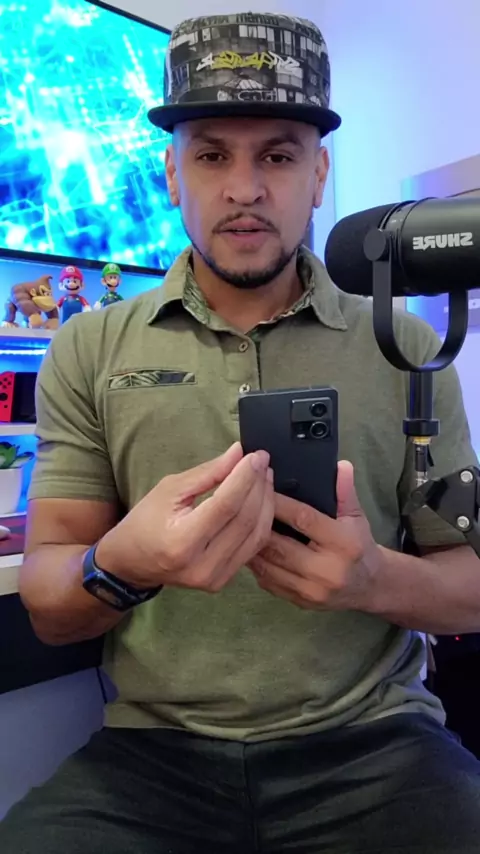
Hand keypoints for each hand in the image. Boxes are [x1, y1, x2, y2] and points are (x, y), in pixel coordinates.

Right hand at [95, 443, 273, 592]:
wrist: (131, 562)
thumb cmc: (145, 521)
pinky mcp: (223, 580)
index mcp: (181, 541)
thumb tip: (239, 453)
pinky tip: (261, 500)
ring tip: (263, 476)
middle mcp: (201, 565)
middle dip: (258, 486)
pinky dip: (261, 521)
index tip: (256, 455)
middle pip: (245, 519)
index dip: (245, 477)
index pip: (225, 505)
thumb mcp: (169, 489)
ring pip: (256, 534)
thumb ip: (208, 473)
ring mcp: (214, 578)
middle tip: (262, 461)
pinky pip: (253, 548)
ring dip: (265, 502)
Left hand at [248, 461, 381, 611]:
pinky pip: (268, 582)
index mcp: (345, 544)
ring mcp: (312, 591)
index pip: (304, 519)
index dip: (278, 502)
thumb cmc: (359, 545)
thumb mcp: (356, 516)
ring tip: (237, 527)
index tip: (260, 485)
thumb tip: (340, 465)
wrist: (369, 586)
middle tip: (239, 505)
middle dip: (257, 524)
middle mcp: (328, 571)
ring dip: (250, 546)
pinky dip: (255, 565)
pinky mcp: (300, 602)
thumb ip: (345, 491)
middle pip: (280, 545)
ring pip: (269, 566)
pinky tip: (245, 549)